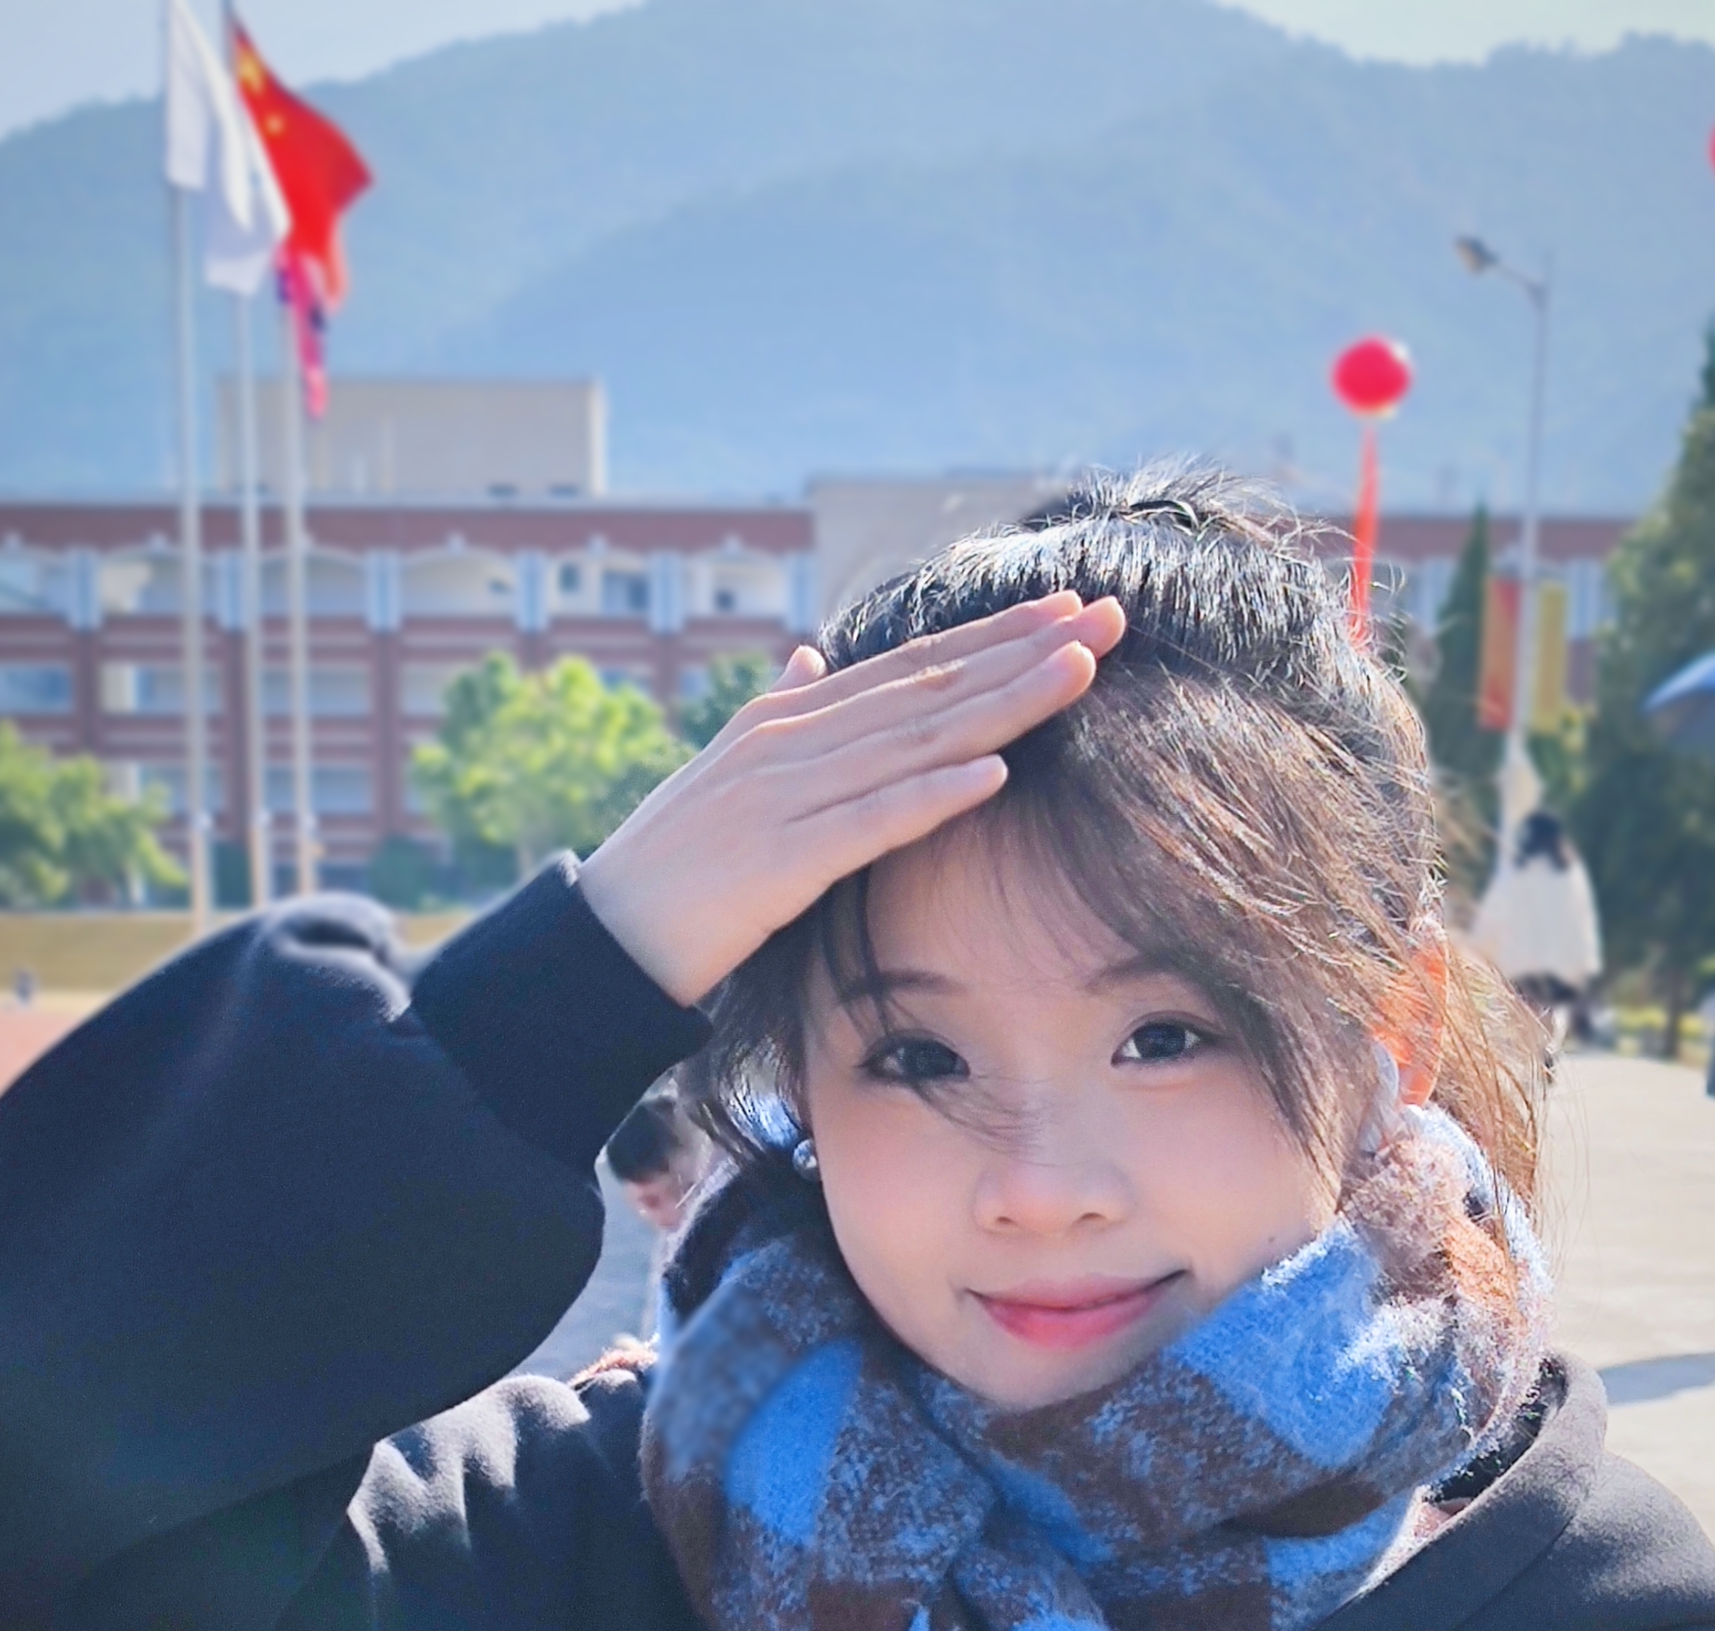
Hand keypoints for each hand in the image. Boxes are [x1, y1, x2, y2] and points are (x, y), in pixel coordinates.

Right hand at [577, 594, 1126, 1008]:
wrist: (604, 937)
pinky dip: (932, 797)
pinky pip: (869, 824)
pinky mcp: (777, 862)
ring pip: (913, 741)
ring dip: (1002, 705)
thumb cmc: (675, 866)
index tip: (1068, 608)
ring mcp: (783, 797)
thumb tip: (811, 653)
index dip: (994, 635)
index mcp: (787, 717)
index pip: (910, 665)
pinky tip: (993, 775)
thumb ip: (780, 710)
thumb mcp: (730, 772)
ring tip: (1078, 673)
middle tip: (1110, 618)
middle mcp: (791, 741)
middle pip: (928, 687)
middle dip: (1024, 652)